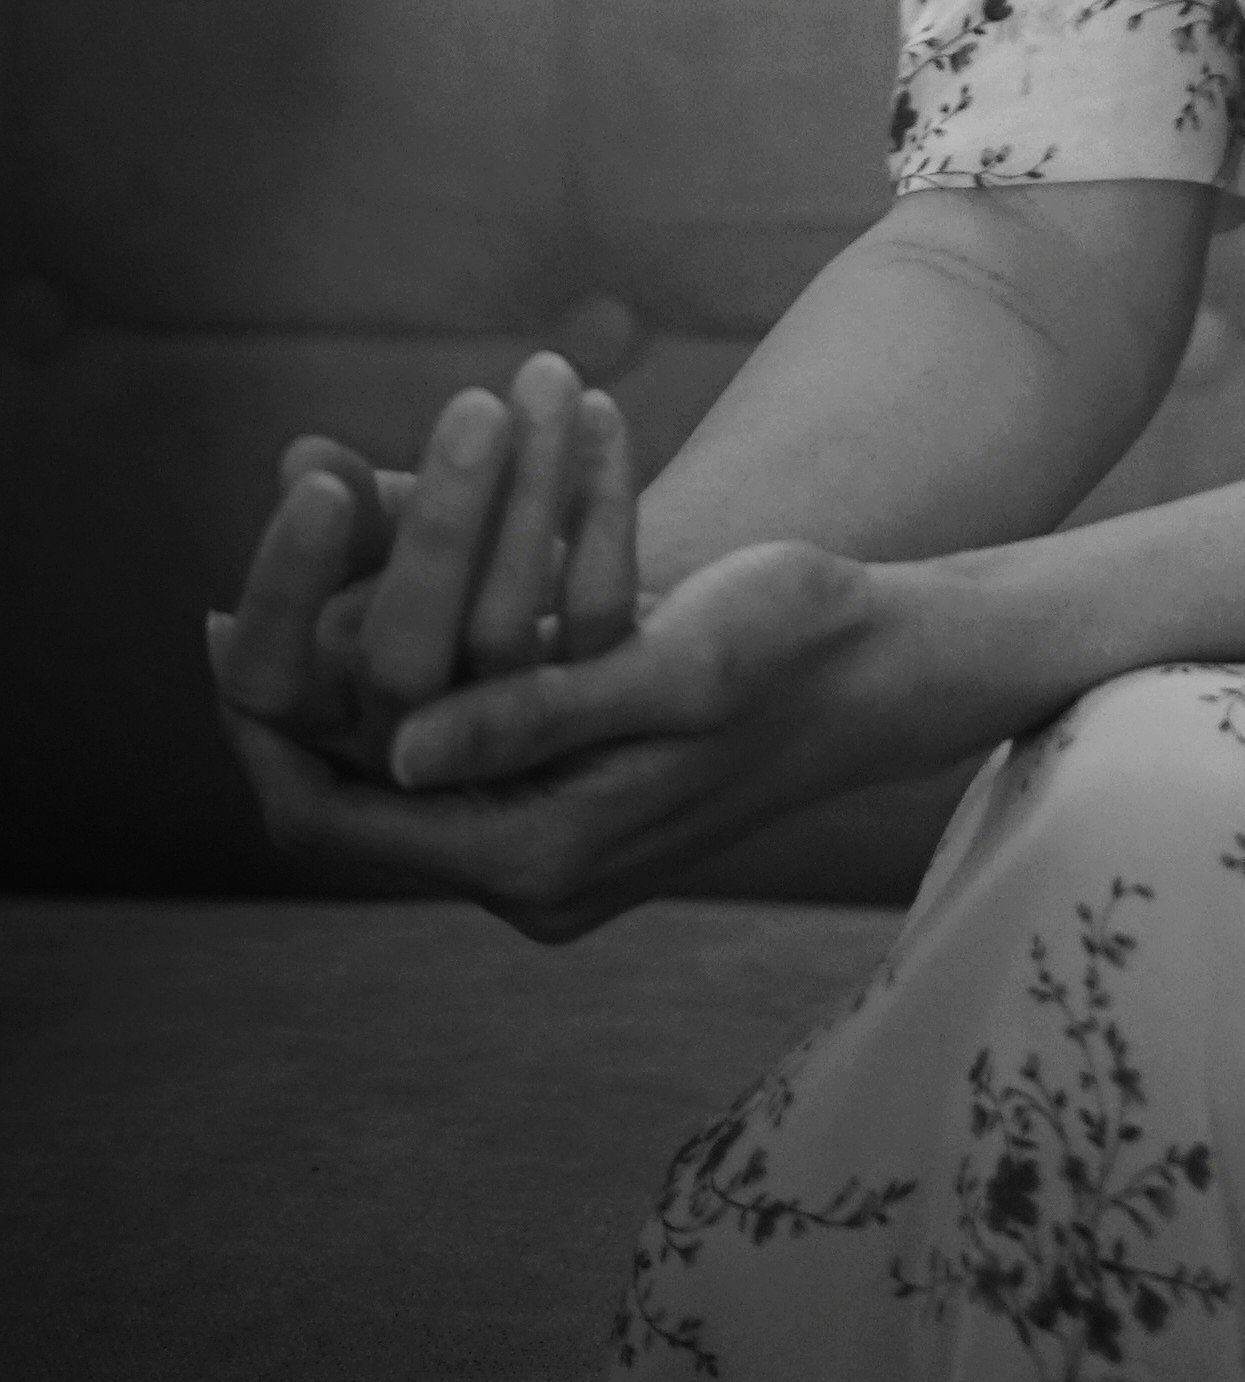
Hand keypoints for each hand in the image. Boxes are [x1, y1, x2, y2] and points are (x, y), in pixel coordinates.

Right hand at [209, 354, 637, 784]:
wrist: (583, 662)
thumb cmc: (445, 593)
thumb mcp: (390, 556)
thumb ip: (354, 521)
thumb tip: (304, 458)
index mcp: (311, 731)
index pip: (261, 685)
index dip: (285, 590)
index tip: (319, 488)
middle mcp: (398, 764)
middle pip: (397, 665)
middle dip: (437, 529)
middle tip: (475, 406)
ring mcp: (500, 761)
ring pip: (504, 631)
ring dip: (530, 491)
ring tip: (548, 376)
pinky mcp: (596, 722)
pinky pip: (597, 614)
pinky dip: (602, 507)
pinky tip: (601, 412)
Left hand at [212, 539, 997, 940]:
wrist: (894, 663)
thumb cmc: (800, 649)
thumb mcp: (675, 668)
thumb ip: (535, 720)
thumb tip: (397, 753)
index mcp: (540, 858)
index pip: (336, 823)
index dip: (262, 731)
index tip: (214, 627)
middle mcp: (531, 865)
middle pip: (360, 775)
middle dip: (317, 646)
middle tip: (267, 550)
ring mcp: (552, 828)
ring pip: (411, 728)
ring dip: (380, 617)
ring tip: (335, 516)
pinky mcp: (575, 781)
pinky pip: (468, 708)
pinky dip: (440, 625)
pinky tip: (422, 543)